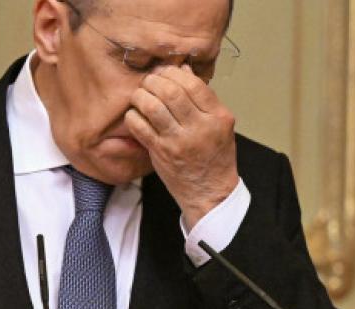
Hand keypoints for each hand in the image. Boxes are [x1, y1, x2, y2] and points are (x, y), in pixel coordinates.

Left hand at [125, 65, 238, 229]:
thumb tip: (183, 70)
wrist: (209, 192)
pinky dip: (133, 116)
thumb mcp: (220, 125)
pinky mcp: (160, 152)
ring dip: (141, 95)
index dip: (174, 72)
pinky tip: (135, 115)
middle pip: (171, 91)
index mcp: (218, 117)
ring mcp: (178, 141)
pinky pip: (139, 126)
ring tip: (140, 95)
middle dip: (155, 80)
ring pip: (153, 106)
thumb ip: (204, 99)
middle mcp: (199, 127)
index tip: (165, 71)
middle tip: (149, 81)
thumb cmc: (214, 157)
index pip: (194, 84)